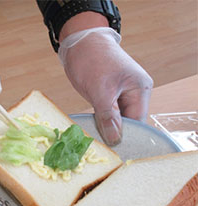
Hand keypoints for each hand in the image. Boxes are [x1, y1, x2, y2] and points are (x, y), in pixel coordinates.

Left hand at [59, 27, 152, 145]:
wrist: (79, 42)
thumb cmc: (92, 60)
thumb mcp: (100, 91)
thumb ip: (109, 117)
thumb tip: (115, 140)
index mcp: (140, 89)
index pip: (137, 120)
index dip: (126, 135)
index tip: (113, 148)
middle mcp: (135, 92)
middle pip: (129, 121)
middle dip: (116, 132)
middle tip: (102, 145)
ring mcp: (122, 93)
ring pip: (117, 118)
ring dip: (107, 126)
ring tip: (96, 138)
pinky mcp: (110, 94)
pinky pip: (108, 112)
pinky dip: (101, 119)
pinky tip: (94, 128)